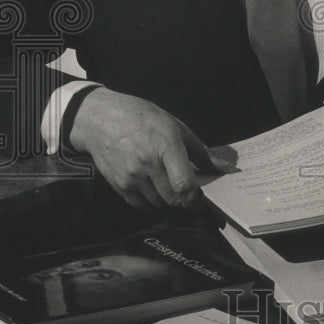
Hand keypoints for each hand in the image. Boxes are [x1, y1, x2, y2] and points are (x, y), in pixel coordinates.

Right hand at [69, 87, 229, 209]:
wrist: (100, 120)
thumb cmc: (141, 118)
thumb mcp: (174, 125)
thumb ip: (200, 151)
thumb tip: (224, 168)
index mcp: (165, 145)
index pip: (184, 184)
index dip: (195, 198)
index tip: (200, 199)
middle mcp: (147, 163)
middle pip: (173, 199)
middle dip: (183, 199)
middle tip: (184, 189)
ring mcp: (131, 176)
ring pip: (158, 203)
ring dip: (167, 200)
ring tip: (165, 183)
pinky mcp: (119, 185)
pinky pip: (141, 205)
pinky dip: (151, 202)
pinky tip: (152, 187)